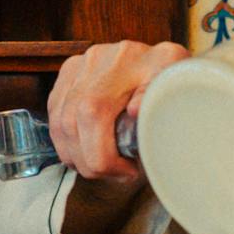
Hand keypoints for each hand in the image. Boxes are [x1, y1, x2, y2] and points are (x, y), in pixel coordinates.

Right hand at [49, 40, 189, 203]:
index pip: (93, 112)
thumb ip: (159, 94)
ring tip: (102, 166)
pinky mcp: (69, 74)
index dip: (102, 153)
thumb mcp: (180, 83)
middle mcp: (97, 58)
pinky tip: (86, 151)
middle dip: (89, 161)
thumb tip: (134, 111)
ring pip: (59, 122)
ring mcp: (80, 64)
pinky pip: (54, 115)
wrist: (168, 63)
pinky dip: (66, 141)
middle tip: (114, 174)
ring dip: (75, 154)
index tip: (127, 170)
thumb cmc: (175, 79)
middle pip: (71, 122)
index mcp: (126, 61)